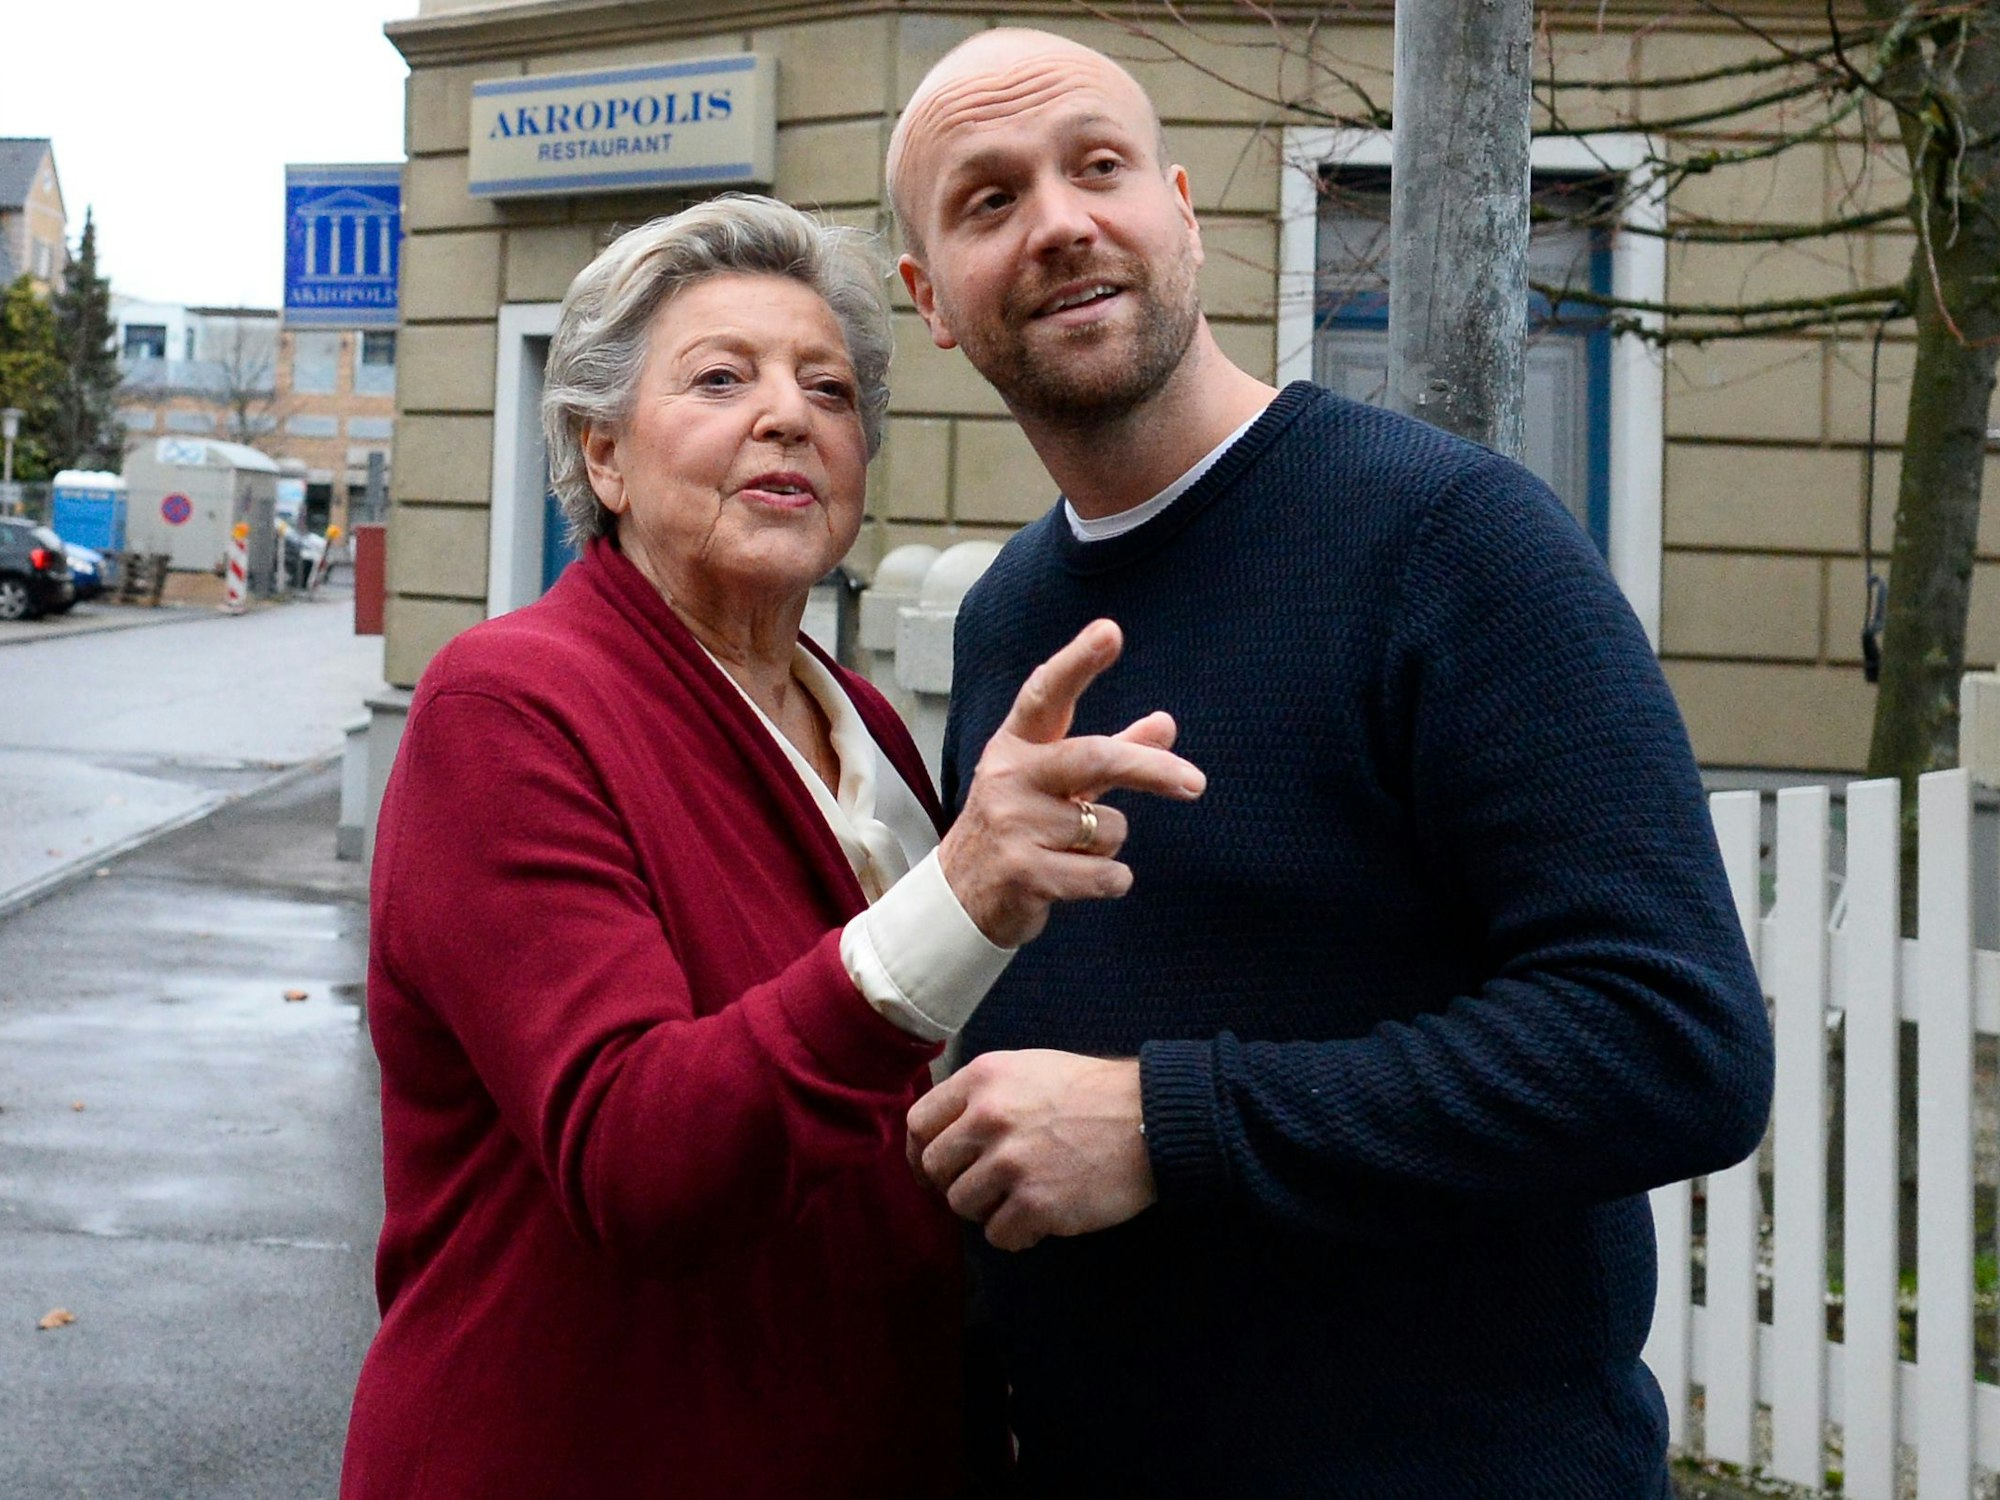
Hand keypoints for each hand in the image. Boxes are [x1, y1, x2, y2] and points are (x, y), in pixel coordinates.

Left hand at [907, 1050, 1154, 1250]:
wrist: (1151, 1119)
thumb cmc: (1093, 1094)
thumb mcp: (1028, 1069)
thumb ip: (983, 1094)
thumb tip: (945, 1132)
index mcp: (984, 1079)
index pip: (920, 1123)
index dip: (922, 1153)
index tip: (934, 1169)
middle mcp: (989, 1117)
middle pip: (936, 1168)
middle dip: (955, 1183)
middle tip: (985, 1188)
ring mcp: (1011, 1162)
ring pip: (962, 1205)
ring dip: (987, 1209)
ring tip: (1021, 1197)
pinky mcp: (1036, 1203)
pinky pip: (998, 1235)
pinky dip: (1017, 1233)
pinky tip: (1043, 1215)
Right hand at [940, 619, 1204, 947]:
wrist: (961, 896)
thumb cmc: (1019, 826)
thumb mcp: (1059, 783)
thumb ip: (1112, 751)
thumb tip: (1167, 723)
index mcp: (1016, 745)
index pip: (1047, 694)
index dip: (1078, 662)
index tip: (1110, 631)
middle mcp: (1008, 776)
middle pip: (1096, 757)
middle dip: (1150, 769)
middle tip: (1196, 783)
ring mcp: (1012, 824)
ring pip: (1109, 828)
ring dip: (1110, 844)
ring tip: (1071, 851)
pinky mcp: (1023, 872)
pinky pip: (1104, 874)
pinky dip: (1111, 880)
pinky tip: (1081, 879)